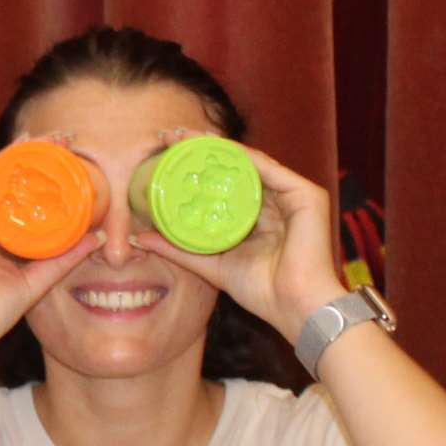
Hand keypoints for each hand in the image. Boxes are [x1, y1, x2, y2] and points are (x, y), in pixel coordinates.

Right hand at [0, 161, 96, 370]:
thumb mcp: (34, 282)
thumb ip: (62, 259)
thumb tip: (95, 238)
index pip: (8, 194)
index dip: (35, 173)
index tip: (66, 156)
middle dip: (27, 156)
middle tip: (60, 138)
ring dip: (15, 156)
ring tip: (44, 140)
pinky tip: (18, 158)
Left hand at [137, 144, 348, 334]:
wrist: (296, 309)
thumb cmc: (262, 292)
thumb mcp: (211, 264)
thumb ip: (179, 249)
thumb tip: (139, 239)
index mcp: (258, 215)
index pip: (223, 182)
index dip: (195, 166)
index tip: (162, 153)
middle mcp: (276, 200)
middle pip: (234, 167)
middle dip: (201, 149)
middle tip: (168, 136)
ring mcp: (293, 196)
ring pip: (249, 162)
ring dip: (216, 147)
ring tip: (184, 136)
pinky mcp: (306, 195)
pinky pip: (268, 169)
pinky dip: (241, 156)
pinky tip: (214, 147)